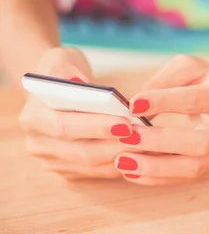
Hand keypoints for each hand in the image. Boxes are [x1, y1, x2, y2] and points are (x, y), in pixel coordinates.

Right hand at [19, 47, 132, 179]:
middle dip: (115, 144)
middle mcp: (38, 144)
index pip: (63, 126)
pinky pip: (100, 172)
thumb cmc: (63, 74)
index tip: (125, 122)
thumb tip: (81, 83)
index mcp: (33, 117)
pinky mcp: (70, 172)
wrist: (58, 93)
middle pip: (80, 151)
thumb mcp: (60, 61)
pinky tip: (144, 153)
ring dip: (123, 156)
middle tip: (145, 137)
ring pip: (92, 165)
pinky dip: (123, 163)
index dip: (94, 126)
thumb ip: (66, 70)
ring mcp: (54, 162)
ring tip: (150, 145)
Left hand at [114, 54, 208, 184]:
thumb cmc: (203, 82)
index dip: (164, 102)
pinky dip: (157, 178)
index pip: (195, 100)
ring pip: (193, 167)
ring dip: (156, 167)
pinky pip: (186, 178)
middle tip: (127, 138)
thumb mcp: (186, 68)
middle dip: (161, 142)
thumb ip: (162, 83)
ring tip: (123, 161)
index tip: (133, 105)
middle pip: (200, 142)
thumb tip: (136, 110)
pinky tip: (132, 172)